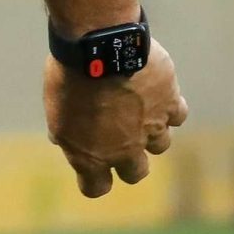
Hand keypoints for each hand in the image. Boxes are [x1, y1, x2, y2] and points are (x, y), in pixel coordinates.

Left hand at [45, 40, 187, 197]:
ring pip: (162, 144)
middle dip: (130, 159)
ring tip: (141, 109)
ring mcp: (151, 129)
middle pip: (135, 172)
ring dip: (153, 131)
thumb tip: (61, 140)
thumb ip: (64, 131)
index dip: (96, 179)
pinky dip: (170, 106)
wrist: (97, 47)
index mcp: (91, 156)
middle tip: (123, 137)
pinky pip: (178, 114)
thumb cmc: (68, 76)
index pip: (96, 187)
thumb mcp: (55, 109)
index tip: (95, 168)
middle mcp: (124, 150)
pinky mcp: (170, 104)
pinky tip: (159, 92)